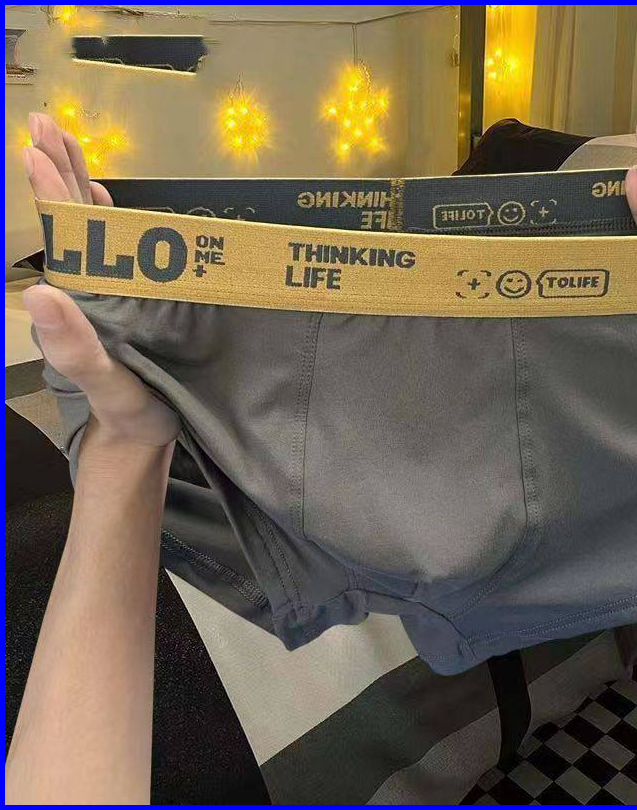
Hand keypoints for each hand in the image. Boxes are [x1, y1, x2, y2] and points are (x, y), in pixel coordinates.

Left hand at [23, 112, 178, 449]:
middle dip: (57, 171)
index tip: (37, 149)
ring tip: (64, 140)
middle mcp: (92, 286)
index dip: (52, 193)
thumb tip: (38, 291)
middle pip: (71, 219)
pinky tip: (103, 195)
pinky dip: (107, 217)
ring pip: (90, 227)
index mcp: (83, 298)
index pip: (64, 237)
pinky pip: (117, 248)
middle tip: (45, 124)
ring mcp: (111, 289)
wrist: (143, 433)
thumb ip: (72, 345)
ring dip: (75, 182)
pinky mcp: (133, 297)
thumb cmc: (128, 411)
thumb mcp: (103, 382)